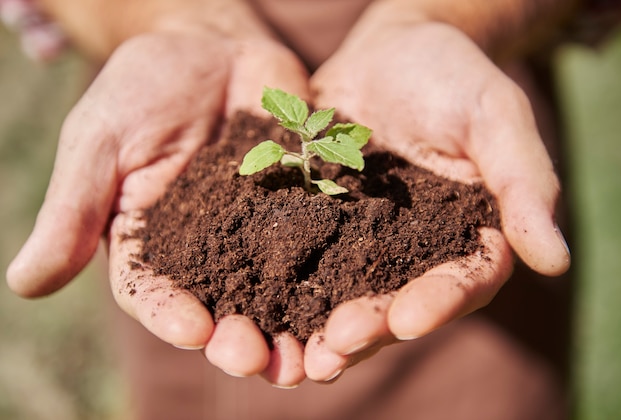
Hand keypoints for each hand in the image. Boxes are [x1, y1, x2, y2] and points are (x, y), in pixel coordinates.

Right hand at [6, 27, 310, 386]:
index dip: (171, 314)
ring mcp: (263, 231)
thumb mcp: (101, 141)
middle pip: (223, 307)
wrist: (210, 46)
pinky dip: (338, 272)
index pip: (155, 293)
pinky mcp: (307, 205)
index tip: (193, 329)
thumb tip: (25, 286)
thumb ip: (75, 209)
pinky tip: (354, 296)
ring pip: (279, 291)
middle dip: (239, 337)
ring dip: (293, 327)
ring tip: (310, 356)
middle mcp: (210, 251)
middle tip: (256, 359)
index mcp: (152, 244)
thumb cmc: (143, 87)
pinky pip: (325, 241)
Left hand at [305, 21, 569, 379]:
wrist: (391, 50)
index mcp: (466, 235)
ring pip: (345, 293)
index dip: (436, 304)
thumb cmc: (454, 76)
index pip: (461, 282)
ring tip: (297, 351)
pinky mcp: (319, 221)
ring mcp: (362, 239)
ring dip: (321, 326)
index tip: (407, 320)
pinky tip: (259, 300)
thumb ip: (524, 182)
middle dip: (369, 327)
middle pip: (396, 301)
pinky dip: (283, 281)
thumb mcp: (495, 116)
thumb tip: (556, 261)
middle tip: (336, 347)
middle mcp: (414, 250)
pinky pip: (300, 254)